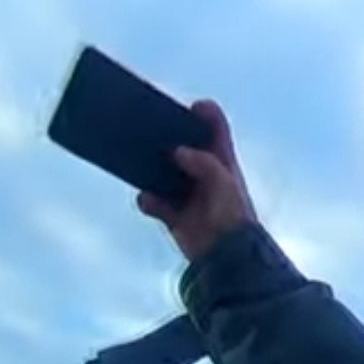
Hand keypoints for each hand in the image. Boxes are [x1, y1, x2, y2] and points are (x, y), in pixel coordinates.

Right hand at [137, 100, 257, 262]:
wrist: (227, 257)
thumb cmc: (233, 215)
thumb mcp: (223, 182)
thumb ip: (204, 163)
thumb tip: (177, 152)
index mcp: (223, 161)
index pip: (216, 130)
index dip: (207, 115)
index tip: (193, 106)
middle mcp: (204, 173)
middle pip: (181, 146)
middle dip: (165, 137)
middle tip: (146, 124)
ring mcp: (187, 193)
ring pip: (161, 172)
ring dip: (147, 166)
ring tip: (130, 154)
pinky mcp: (173, 214)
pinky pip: (152, 201)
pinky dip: (148, 200)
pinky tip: (148, 199)